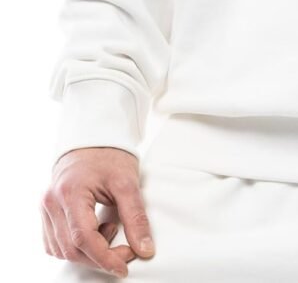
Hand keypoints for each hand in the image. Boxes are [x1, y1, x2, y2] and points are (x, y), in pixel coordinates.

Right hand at [41, 147, 154, 277]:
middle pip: (71, 248)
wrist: (94, 138)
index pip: (83, 238)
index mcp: (70, 193)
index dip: (104, 257)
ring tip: (110, 229)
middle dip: (100, 257)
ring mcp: (46, 207)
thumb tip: (144, 249)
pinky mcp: (46, 212)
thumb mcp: (128, 182)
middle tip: (126, 252)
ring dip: (88, 252)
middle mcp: (52, 202)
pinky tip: (95, 231)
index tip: (124, 265)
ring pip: (61, 250)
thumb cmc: (110, 156)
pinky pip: (55, 243)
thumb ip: (135, 216)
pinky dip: (76, 246)